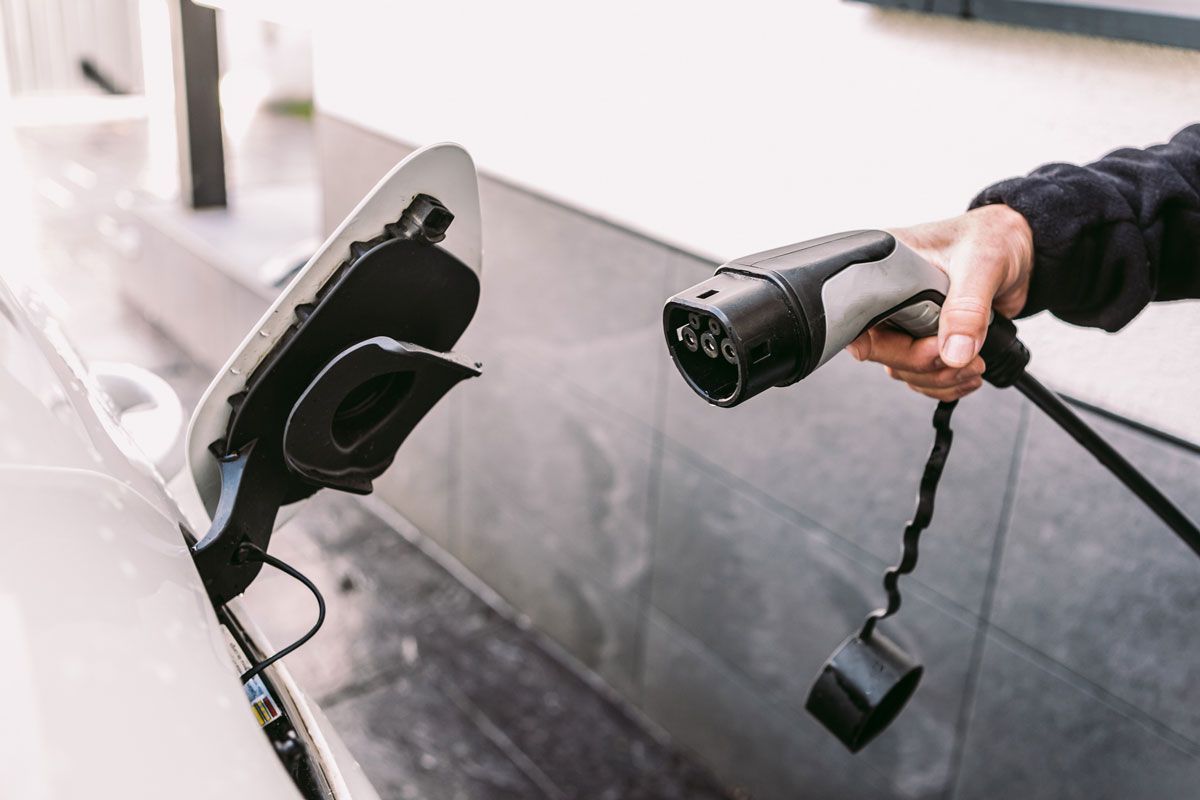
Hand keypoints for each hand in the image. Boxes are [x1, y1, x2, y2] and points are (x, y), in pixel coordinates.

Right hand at [846, 204, 1033, 400]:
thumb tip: (954, 352)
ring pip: (900, 367)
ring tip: (973, 366)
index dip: (878, 343)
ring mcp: (905, 318)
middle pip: (880, 350)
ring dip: (937, 378)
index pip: (859, 315)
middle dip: (922, 365)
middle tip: (960, 358)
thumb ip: (967, 309)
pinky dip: (944, 381)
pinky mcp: (924, 335)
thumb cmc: (994, 237)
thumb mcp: (982, 264)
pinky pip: (919, 372)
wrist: (1021, 250)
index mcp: (884, 266)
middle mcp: (887, 294)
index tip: (917, 352)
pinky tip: (967, 371)